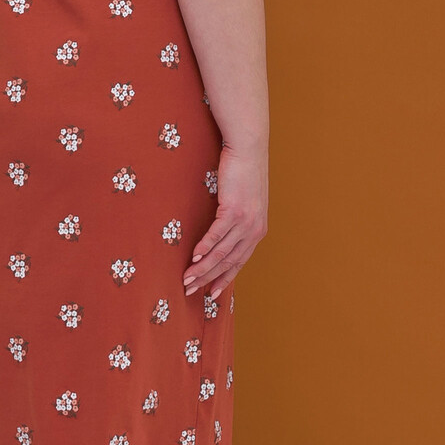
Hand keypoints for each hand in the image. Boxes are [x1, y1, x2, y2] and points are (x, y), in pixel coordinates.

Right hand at [182, 144, 268, 297]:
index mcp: (257, 230)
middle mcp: (254, 230)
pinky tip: (194, 256)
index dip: (224, 279)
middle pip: (229, 262)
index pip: (239, 262)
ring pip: (221, 252)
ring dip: (202, 267)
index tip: (211, 294)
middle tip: (191, 291)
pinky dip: (205, 247)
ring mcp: (245, 221)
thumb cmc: (244, 172)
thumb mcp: (245, 200)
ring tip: (187, 278)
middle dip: (208, 279)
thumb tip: (224, 228)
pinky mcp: (234, 210)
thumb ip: (237, 218)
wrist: (248, 150)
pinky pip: (217, 234)